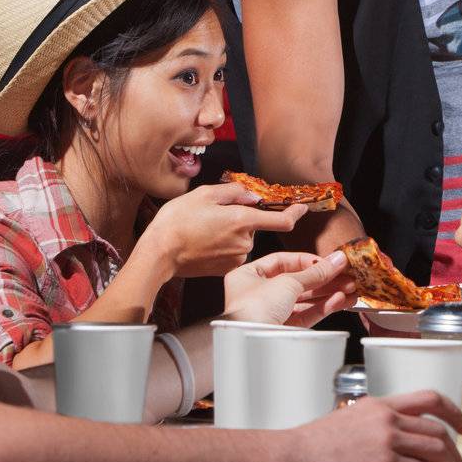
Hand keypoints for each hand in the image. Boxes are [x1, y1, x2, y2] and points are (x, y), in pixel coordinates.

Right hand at [138, 182, 308, 279]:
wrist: (159, 254)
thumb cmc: (178, 221)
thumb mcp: (204, 194)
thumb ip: (234, 192)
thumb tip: (252, 196)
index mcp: (242, 221)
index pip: (282, 220)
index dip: (295, 212)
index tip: (302, 207)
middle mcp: (244, 242)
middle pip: (254, 226)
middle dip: (242, 217)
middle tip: (214, 214)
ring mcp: (236, 258)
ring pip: (242, 239)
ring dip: (231, 231)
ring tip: (204, 229)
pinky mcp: (225, 269)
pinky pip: (232, 252)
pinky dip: (224, 245)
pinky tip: (203, 241)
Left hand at [223, 250, 355, 327]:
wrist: (249, 343)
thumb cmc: (254, 309)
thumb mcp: (288, 282)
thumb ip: (315, 272)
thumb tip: (336, 260)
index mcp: (248, 276)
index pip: (282, 261)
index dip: (307, 260)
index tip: (328, 262)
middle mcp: (257, 294)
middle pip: (297, 282)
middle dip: (324, 279)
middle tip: (346, 276)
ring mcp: (269, 313)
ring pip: (304, 300)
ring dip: (328, 294)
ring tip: (349, 290)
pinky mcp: (282, 330)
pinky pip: (305, 315)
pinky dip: (323, 307)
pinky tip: (339, 301)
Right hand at [285, 392, 461, 461]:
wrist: (297, 455)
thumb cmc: (318, 443)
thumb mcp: (352, 419)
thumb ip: (378, 424)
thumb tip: (399, 438)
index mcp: (381, 405)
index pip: (429, 398)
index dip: (453, 411)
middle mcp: (388, 418)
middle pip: (438, 429)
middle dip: (457, 451)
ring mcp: (388, 441)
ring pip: (437, 450)